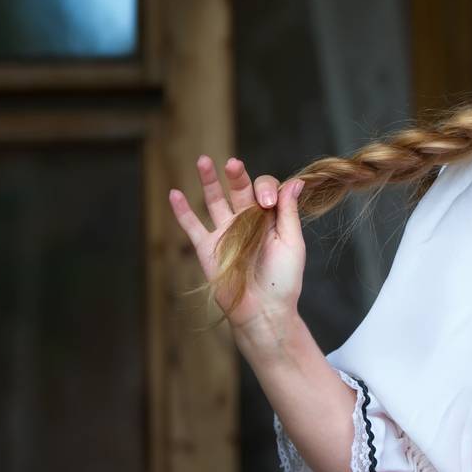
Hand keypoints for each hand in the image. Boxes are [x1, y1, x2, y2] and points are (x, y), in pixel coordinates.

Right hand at [168, 155, 305, 331]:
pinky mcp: (207, 248)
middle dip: (237, 176)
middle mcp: (246, 222)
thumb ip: (289, 213)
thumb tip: (297, 181)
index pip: (266, 191)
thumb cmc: (283, 279)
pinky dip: (182, 211)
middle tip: (233, 164)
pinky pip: (192, 226)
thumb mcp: (293, 242)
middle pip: (240, 191)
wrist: (264, 310)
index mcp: (270, 219)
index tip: (268, 202)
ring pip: (214, 201)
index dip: (267, 190)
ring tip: (203, 160)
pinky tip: (174, 193)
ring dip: (209, 181)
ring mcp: (225, 233)